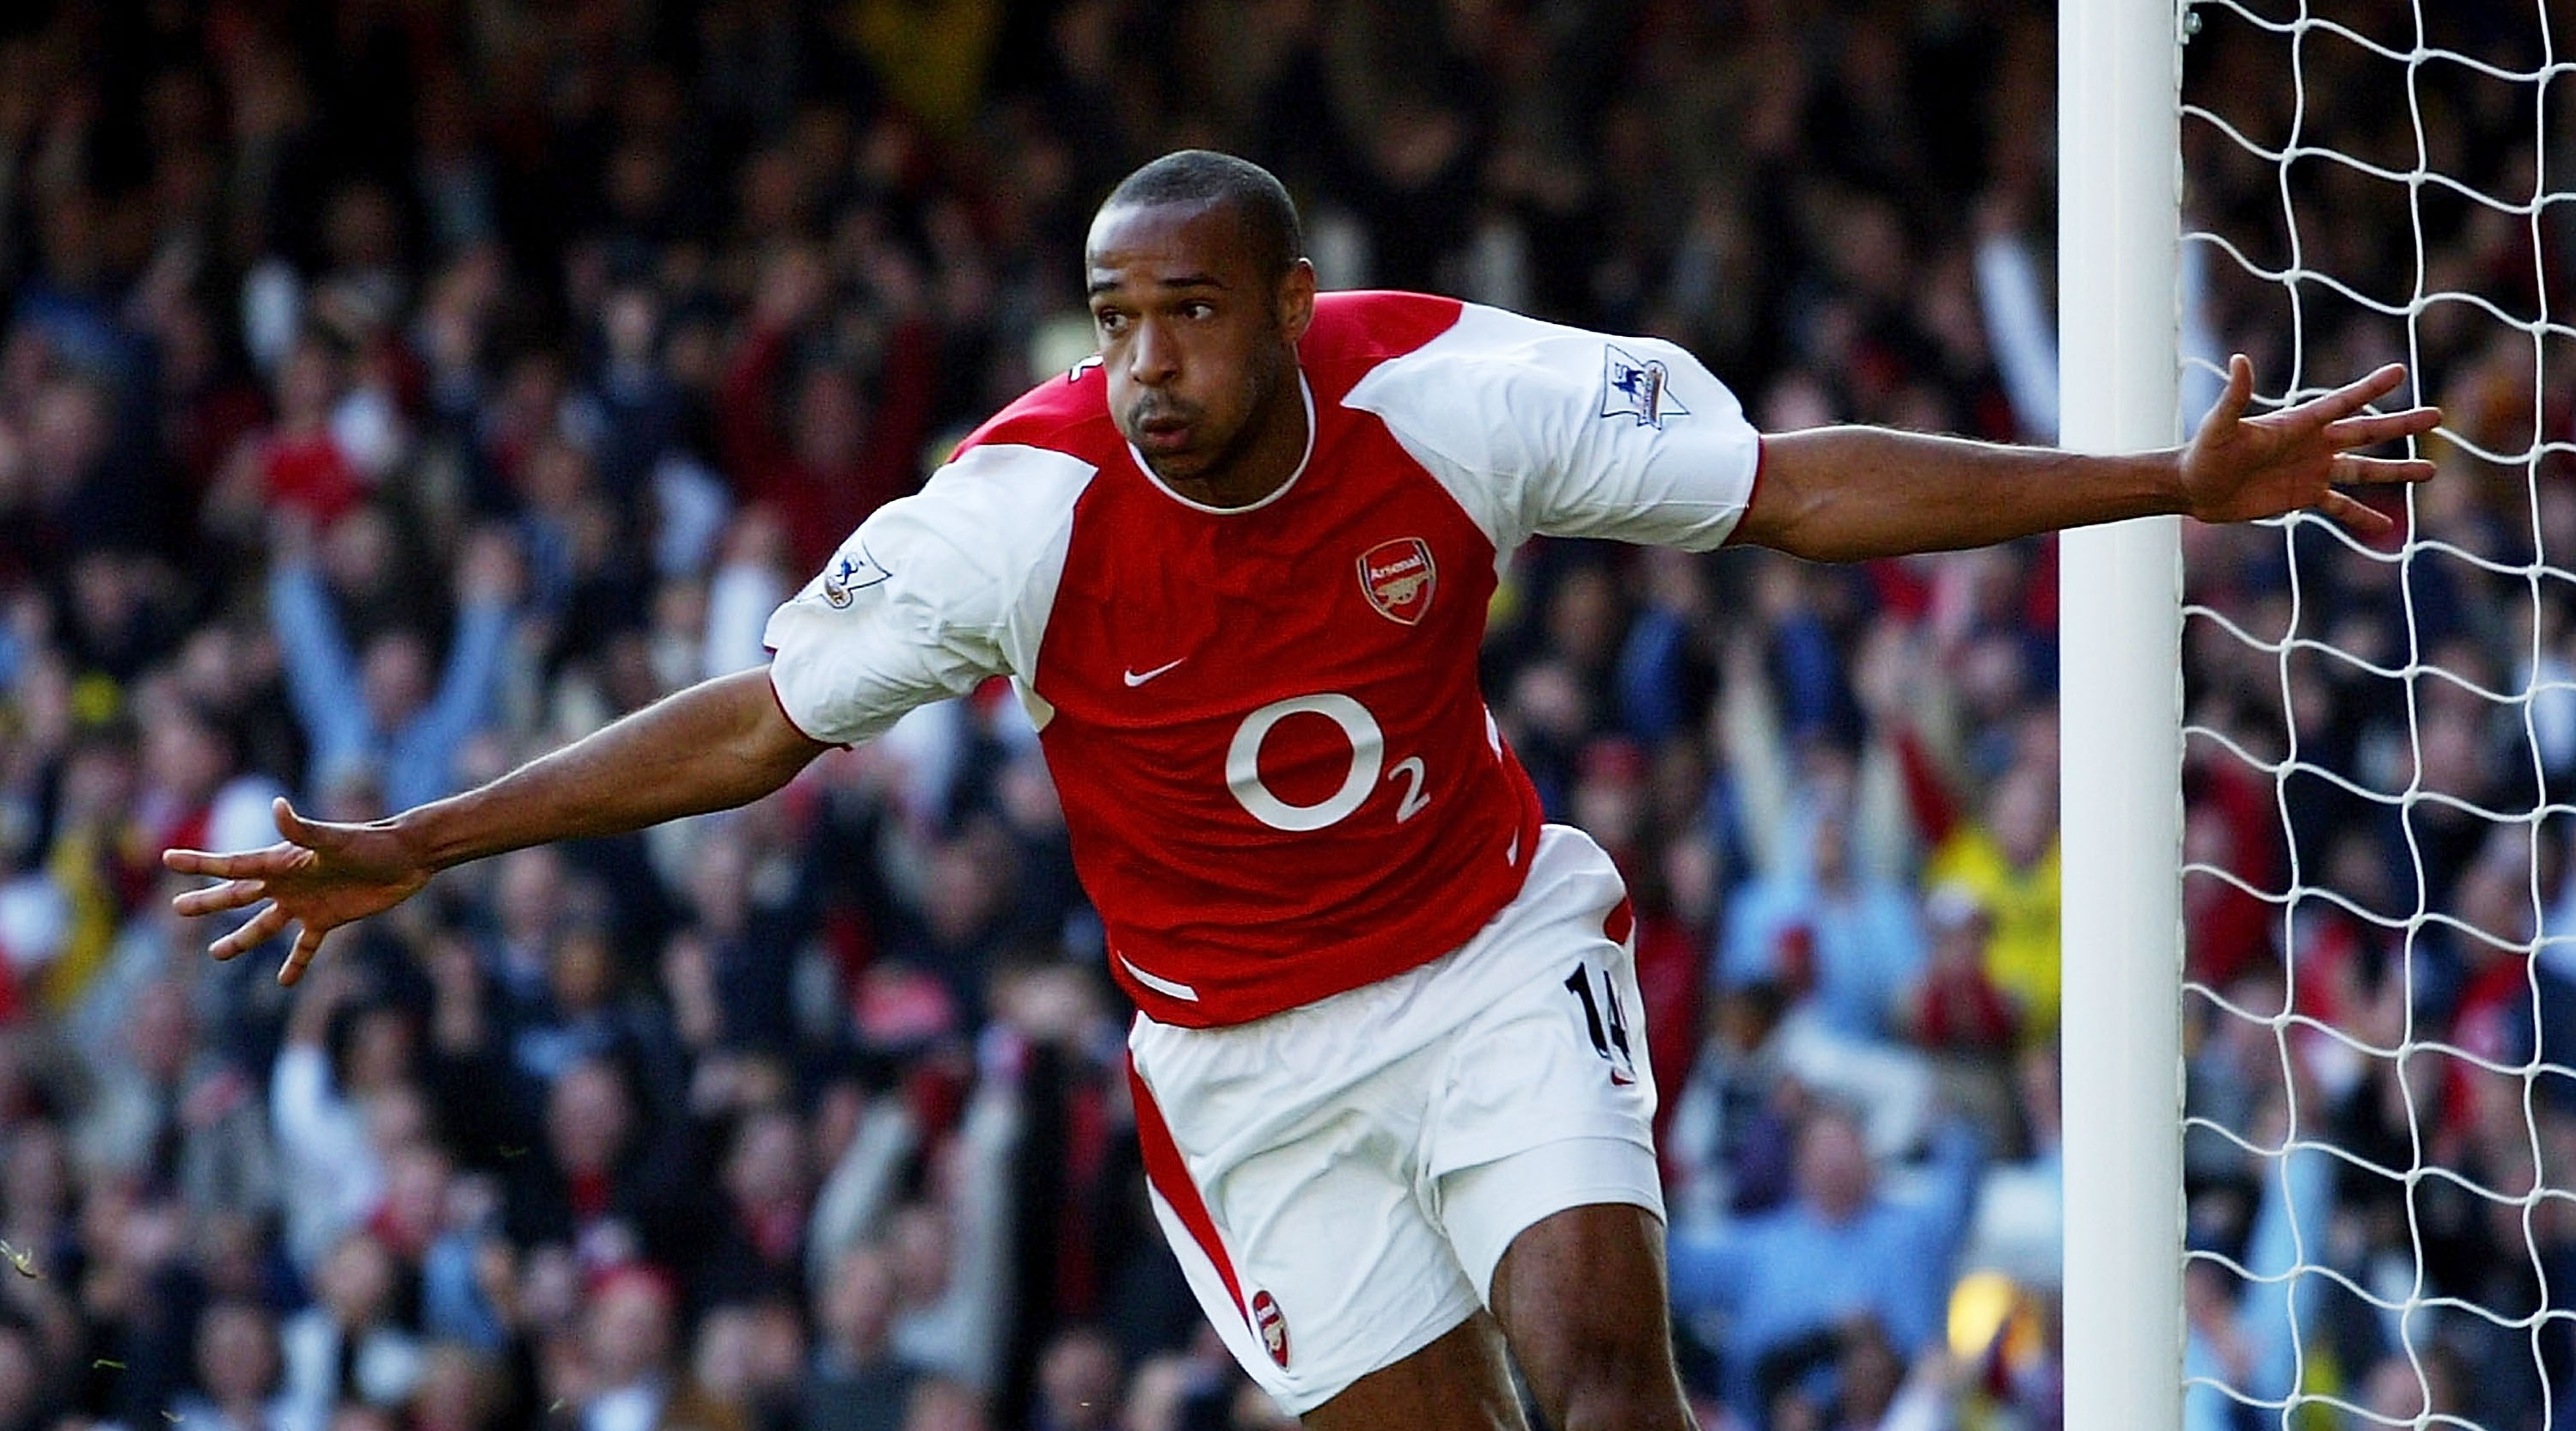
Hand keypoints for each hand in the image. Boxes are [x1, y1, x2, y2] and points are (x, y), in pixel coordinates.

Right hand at [162, 797, 432, 985]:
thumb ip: (303, 829)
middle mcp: (287, 883)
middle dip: (208, 903)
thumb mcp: (335, 839)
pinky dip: (295, 964)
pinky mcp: (327, 920)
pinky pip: (305, 948)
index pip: (232, 865)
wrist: (408, 858)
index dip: (199, 864)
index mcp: (282, 862)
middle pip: (238, 896)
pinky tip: (284, 981)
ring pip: (264, 926)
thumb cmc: (371, 843)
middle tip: (177, 910)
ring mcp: (305, 903)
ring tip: (216, 954)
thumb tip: (278, 807)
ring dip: (240, 940)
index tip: (166, 858)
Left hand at [2180, 355, 2441, 535]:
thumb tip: (2239, 360)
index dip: (2370, 388)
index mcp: (2299, 423)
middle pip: (2366, 432)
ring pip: (2364, 470)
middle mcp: (2313, 444)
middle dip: (2401, 425)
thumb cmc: (2203, 452)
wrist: (2193, 487)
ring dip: (2396, 471)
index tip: (2399, 372)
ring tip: (2431, 470)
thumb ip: (2235, 396)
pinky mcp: (2304, 497)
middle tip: (2437, 415)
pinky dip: (2362, 517)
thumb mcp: (2220, 425)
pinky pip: (2341, 507)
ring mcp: (2312, 471)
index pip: (2342, 402)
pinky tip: (2387, 528)